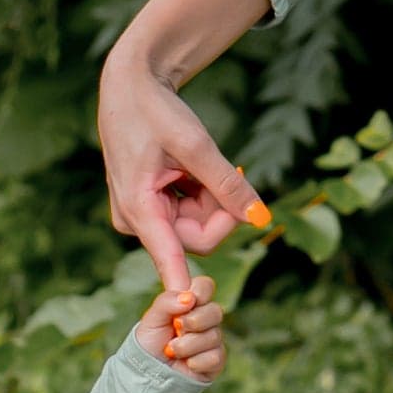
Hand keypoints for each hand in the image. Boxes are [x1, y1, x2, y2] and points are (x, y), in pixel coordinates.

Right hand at [96, 0, 275, 295]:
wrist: (130, 83)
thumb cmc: (158, 110)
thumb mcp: (197, 145)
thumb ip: (229, 184)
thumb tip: (262, 217)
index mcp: (139, 207)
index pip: (169, 258)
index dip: (183, 284)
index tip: (190, 309)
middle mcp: (136, 219)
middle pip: (197, 239)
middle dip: (221, 209)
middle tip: (236, 170)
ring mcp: (142, 215)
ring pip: (196, 226)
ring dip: (212, 197)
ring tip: (203, 161)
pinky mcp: (150, 207)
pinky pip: (188, 214)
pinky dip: (202, 192)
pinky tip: (193, 166)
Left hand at [138, 275, 227, 380]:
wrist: (148, 374)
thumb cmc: (150, 344)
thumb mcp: (152, 318)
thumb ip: (167, 302)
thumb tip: (188, 297)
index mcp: (190, 304)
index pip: (206, 286)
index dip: (201, 291)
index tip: (188, 301)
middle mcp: (205, 320)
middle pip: (216, 311)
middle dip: (193, 321)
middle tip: (175, 329)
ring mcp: (212, 340)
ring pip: (213, 336)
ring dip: (187, 345)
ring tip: (172, 351)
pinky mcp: (216, 361)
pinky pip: (215, 356)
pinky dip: (195, 361)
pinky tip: (185, 364)